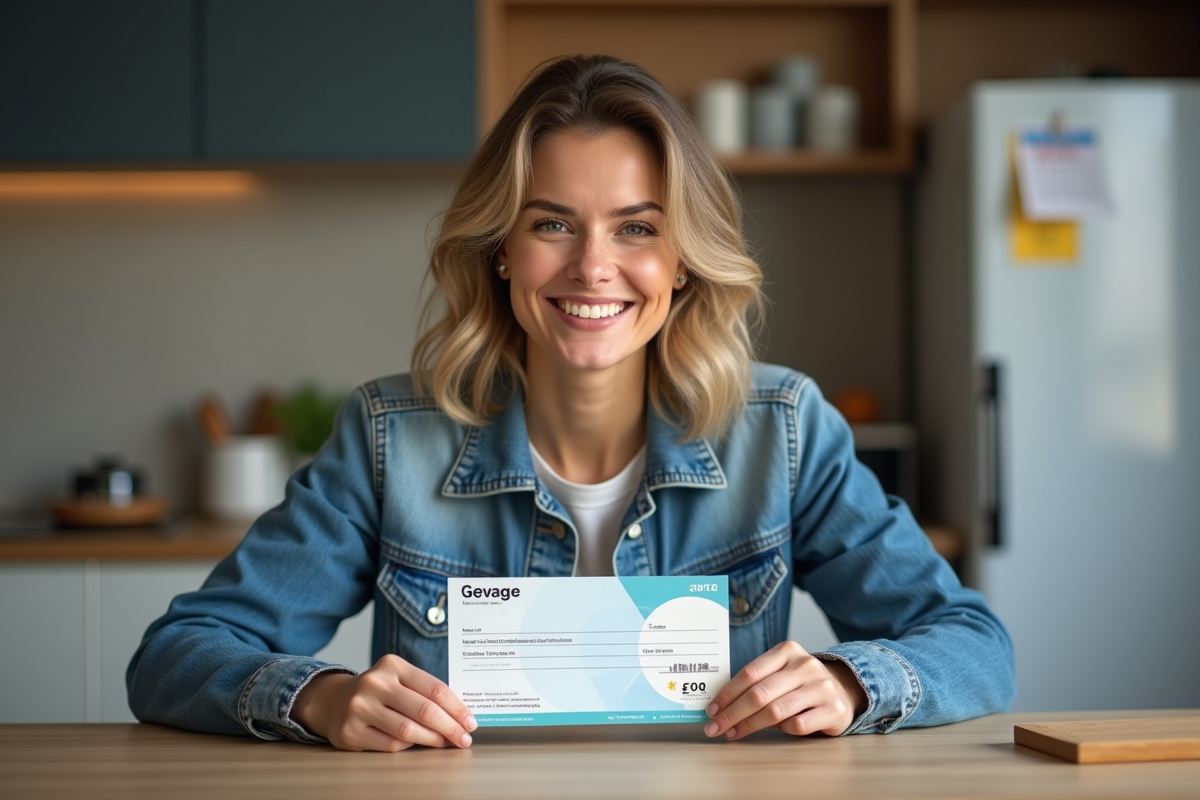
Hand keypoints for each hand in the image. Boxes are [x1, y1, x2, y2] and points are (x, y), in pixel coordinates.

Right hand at [291, 654, 476, 751]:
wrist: (333, 701)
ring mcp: (359, 707)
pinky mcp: (350, 732)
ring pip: (408, 730)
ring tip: (446, 743)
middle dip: (450, 727)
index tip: (470, 722)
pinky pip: (390, 744)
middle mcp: (374, 683)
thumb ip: (425, 691)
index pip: (434, 688)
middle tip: (464, 739)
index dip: (457, 708)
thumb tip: (461, 716)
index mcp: (392, 665)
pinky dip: (408, 746)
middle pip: (424, 710)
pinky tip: (417, 745)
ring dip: (433, 740)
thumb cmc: (379, 692)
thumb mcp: (399, 679)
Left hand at [703, 641, 865, 740]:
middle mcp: (806, 665)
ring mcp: (822, 687)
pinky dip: (783, 730)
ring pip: (776, 711)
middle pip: (759, 693)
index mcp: (787, 651)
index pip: (749, 673)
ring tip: (733, 734)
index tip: (711, 710)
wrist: (844, 690)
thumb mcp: (780, 673)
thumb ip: (756, 683)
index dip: (727, 694)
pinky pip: (798, 725)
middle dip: (732, 714)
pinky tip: (777, 731)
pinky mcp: (835, 710)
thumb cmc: (800, 684)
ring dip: (749, 726)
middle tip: (715, 728)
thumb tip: (719, 706)